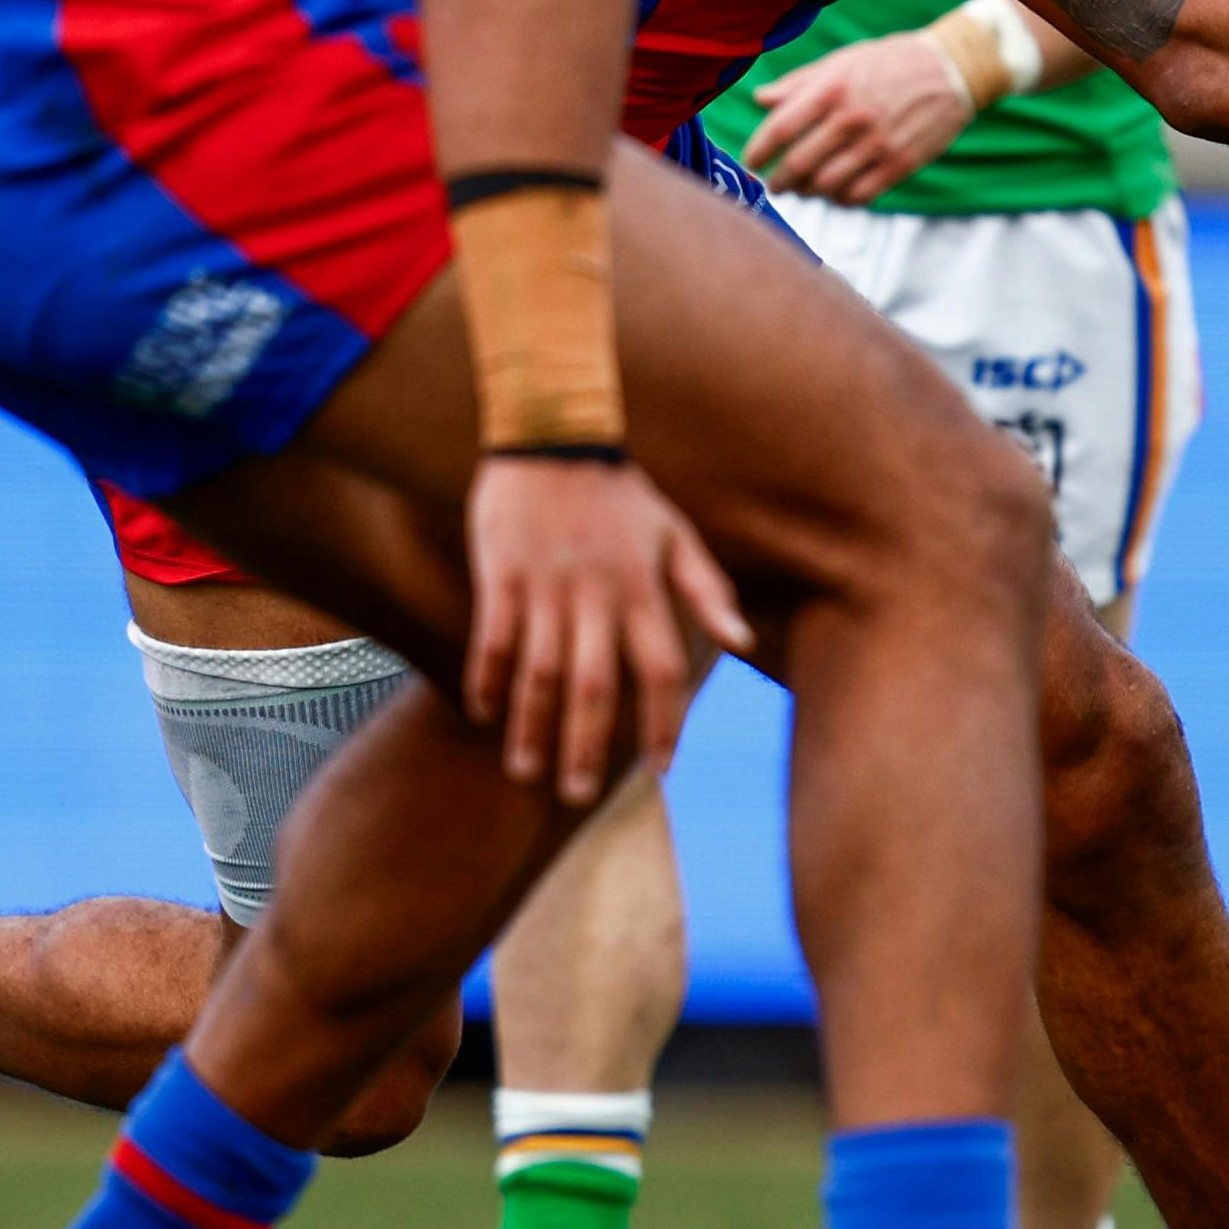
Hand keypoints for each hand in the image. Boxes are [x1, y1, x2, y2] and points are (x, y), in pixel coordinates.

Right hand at [462, 455, 750, 804]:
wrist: (553, 433)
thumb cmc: (621, 491)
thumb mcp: (677, 534)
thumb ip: (709, 591)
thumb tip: (745, 643)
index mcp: (642, 589)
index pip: (661, 670)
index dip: (664, 722)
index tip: (661, 768)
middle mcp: (596, 595)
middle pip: (595, 686)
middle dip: (588, 746)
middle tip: (577, 795)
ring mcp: (546, 586)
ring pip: (539, 672)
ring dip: (532, 726)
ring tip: (525, 771)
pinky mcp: (501, 574)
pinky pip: (493, 637)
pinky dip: (487, 678)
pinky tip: (483, 713)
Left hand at [735, 31, 976, 203]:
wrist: (953, 70)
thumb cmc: (891, 62)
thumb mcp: (843, 61)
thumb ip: (799, 83)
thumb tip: (760, 99)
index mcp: (833, 89)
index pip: (781, 128)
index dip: (759, 151)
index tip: (751, 162)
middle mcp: (852, 119)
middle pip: (799, 165)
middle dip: (780, 181)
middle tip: (776, 184)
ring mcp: (878, 144)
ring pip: (826, 186)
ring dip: (809, 192)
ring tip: (806, 188)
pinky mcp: (900, 164)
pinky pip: (859, 195)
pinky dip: (841, 199)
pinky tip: (837, 192)